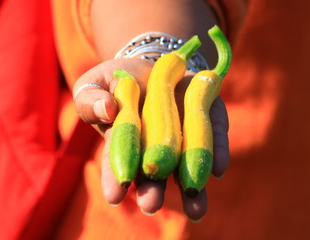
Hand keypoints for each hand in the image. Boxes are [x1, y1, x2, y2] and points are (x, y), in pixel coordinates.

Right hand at [73, 58, 229, 220]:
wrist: (156, 64)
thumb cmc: (121, 80)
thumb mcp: (97, 83)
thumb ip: (91, 99)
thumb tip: (106, 109)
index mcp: (126, 143)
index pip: (119, 162)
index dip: (115, 177)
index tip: (114, 195)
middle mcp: (157, 149)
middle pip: (155, 174)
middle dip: (153, 189)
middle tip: (151, 204)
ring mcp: (185, 138)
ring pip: (187, 165)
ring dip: (192, 185)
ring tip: (195, 209)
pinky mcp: (208, 121)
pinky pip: (215, 138)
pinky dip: (217, 153)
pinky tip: (218, 169)